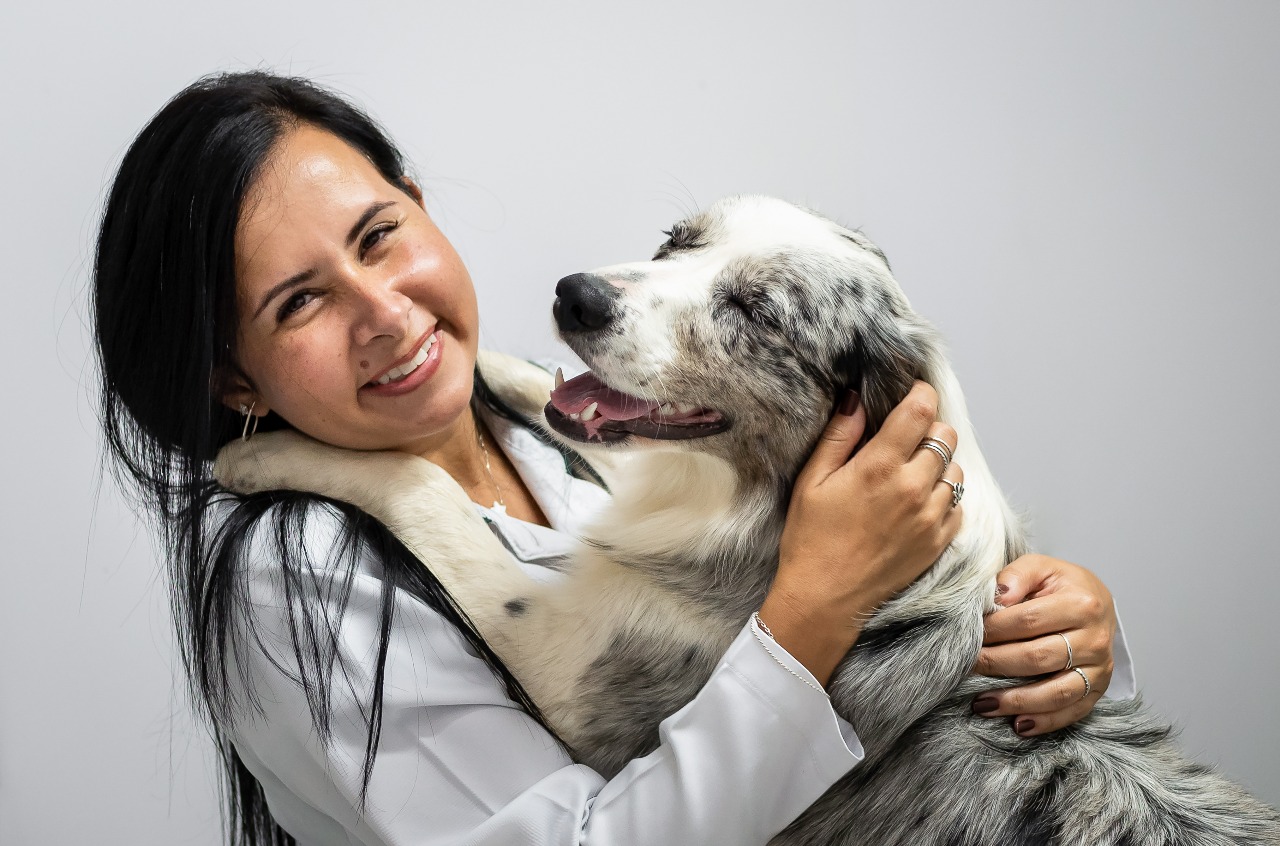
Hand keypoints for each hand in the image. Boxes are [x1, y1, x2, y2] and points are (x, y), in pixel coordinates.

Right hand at [760, 382, 963, 684]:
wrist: (825, 598)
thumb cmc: (811, 540)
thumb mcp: (811, 482)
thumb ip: (838, 437)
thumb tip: (856, 401)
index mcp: (879, 467)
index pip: (921, 411)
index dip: (921, 394)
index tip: (912, 394)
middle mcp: (913, 487)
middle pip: (944, 435)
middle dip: (927, 429)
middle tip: (904, 440)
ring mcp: (931, 516)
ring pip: (955, 469)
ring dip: (937, 464)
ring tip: (909, 475)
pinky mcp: (939, 541)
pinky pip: (957, 504)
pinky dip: (942, 496)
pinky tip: (915, 504)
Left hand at [971, 554, 1117, 735]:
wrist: (1097, 602)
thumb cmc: (1061, 586)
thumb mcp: (1041, 567)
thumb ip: (1016, 576)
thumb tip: (995, 598)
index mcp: (1081, 604)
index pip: (1029, 621)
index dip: (995, 630)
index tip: (968, 636)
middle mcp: (1095, 638)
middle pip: (1039, 658)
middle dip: (997, 664)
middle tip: (966, 667)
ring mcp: (1099, 668)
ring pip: (1057, 691)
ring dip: (1017, 701)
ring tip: (982, 704)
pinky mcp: (1099, 688)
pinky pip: (1073, 711)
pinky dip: (1046, 721)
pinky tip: (1018, 725)